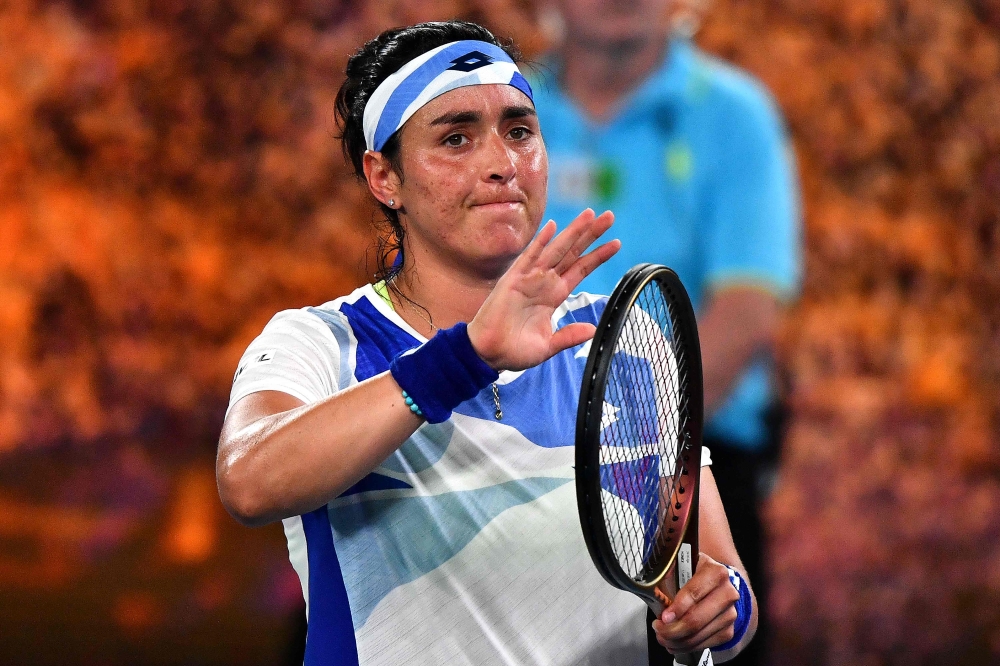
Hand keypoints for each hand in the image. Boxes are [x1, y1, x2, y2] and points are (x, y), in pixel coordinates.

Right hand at [467, 209, 618, 370]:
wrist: (488, 355)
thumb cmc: (514, 351)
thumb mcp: (548, 346)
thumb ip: (569, 336)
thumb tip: (592, 329)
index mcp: (553, 296)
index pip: (580, 269)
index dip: (597, 256)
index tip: (616, 243)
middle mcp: (544, 283)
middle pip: (572, 253)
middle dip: (591, 235)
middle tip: (609, 216)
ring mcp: (529, 279)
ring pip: (556, 250)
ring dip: (573, 232)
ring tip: (591, 215)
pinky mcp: (513, 280)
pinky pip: (528, 257)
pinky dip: (539, 242)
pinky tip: (552, 226)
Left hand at [651, 553, 740, 654]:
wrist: (714, 585)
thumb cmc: (694, 574)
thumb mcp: (680, 564)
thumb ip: (667, 571)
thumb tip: (652, 582)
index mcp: (716, 572)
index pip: (694, 593)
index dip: (677, 607)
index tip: (663, 617)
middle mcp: (727, 593)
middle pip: (696, 619)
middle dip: (672, 629)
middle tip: (658, 628)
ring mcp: (730, 613)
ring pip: (698, 635)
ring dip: (676, 640)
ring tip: (662, 636)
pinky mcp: (728, 630)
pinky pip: (705, 644)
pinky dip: (686, 646)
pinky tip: (675, 642)